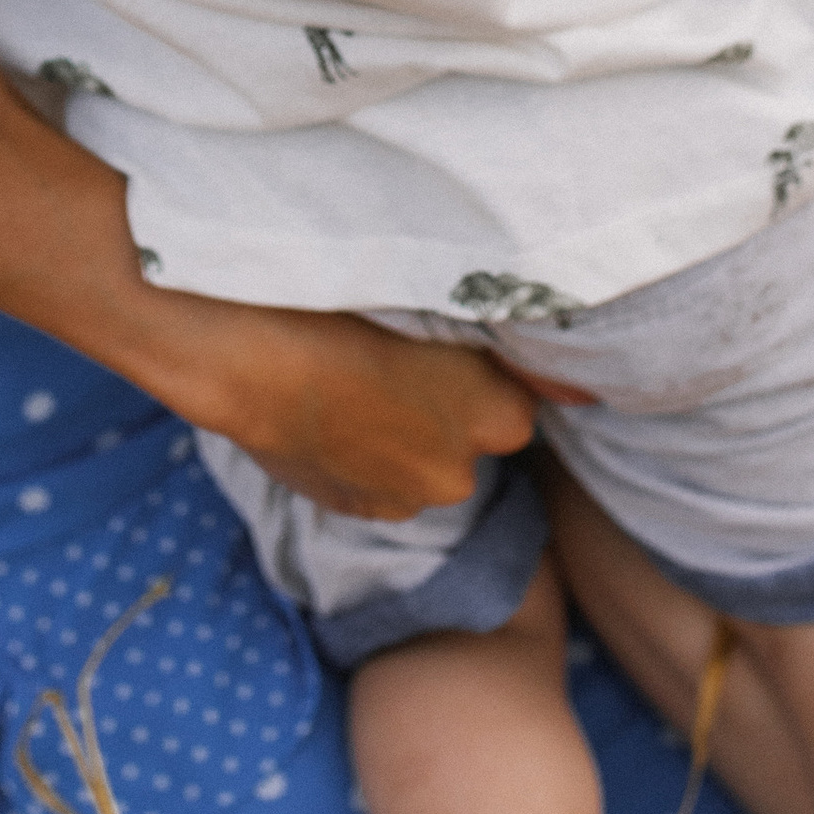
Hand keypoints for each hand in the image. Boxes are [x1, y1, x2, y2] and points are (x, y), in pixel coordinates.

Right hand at [183, 301, 537, 518]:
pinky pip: (376, 481)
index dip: (484, 368)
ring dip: (402, 434)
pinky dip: (361, 453)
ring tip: (353, 382)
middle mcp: (461, 471)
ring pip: (420, 461)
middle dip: (445, 408)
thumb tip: (566, 381)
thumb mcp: (436, 303)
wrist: (247, 355)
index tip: (449, 341)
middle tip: (394, 358)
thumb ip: (493, 344)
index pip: (520, 396)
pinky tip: (329, 410)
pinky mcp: (353, 509)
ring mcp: (403, 498)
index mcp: (499, 415)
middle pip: (470, 435)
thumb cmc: (342, 308)